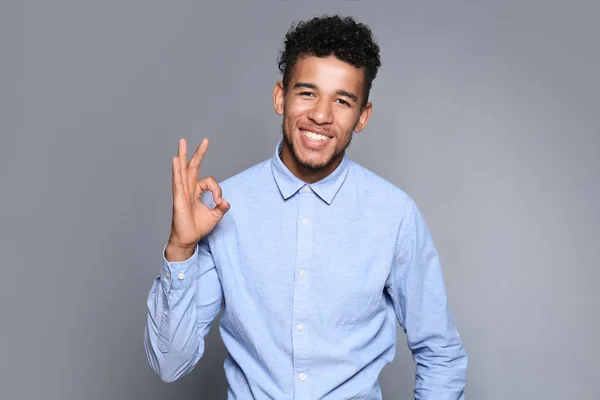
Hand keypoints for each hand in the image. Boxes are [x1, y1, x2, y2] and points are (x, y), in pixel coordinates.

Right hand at [167, 138, 229, 257]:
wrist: (188, 240)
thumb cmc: (198, 227)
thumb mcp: (215, 216)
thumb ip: (222, 207)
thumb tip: (226, 201)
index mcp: (195, 192)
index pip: (208, 181)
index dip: (217, 189)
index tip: (219, 200)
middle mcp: (188, 189)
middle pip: (192, 167)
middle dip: (198, 153)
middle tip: (205, 140)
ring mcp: (182, 193)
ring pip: (182, 171)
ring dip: (183, 155)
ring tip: (182, 142)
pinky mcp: (178, 199)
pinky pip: (177, 182)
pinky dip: (177, 170)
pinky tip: (176, 160)